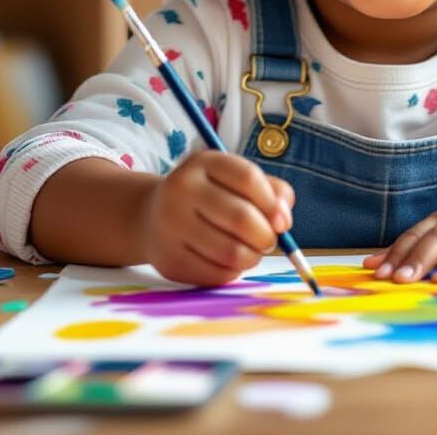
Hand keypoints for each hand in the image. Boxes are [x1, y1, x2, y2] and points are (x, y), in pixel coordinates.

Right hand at [137, 150, 294, 285]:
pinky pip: (217, 274)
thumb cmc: (210, 195)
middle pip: (241, 218)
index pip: (247, 178)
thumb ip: (271, 191)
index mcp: (203, 162)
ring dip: (253, 257)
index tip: (282, 220)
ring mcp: (171, 226)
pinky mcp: (169, 260)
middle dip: (267, 236)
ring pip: (231, 252)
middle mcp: (182, 189)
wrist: (152, 215)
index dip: (272, 202)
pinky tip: (229, 261)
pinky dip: (233, 271)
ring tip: (252, 252)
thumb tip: (284, 220)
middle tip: (269, 240)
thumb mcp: (236, 180)